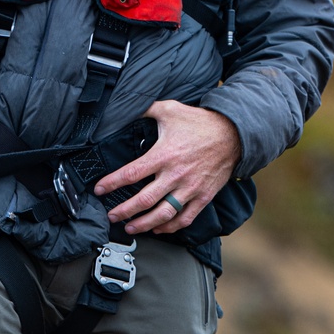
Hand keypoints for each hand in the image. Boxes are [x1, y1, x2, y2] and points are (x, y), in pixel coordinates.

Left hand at [94, 100, 242, 235]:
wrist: (233, 133)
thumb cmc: (200, 122)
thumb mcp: (170, 109)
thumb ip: (146, 109)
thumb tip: (126, 105)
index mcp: (164, 155)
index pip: (132, 173)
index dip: (112, 183)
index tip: (99, 189)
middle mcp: (176, 175)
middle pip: (144, 200)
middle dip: (124, 211)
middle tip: (111, 216)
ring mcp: (190, 188)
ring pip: (163, 214)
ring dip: (144, 224)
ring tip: (130, 228)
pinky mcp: (203, 196)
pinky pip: (185, 218)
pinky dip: (170, 227)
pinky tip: (159, 228)